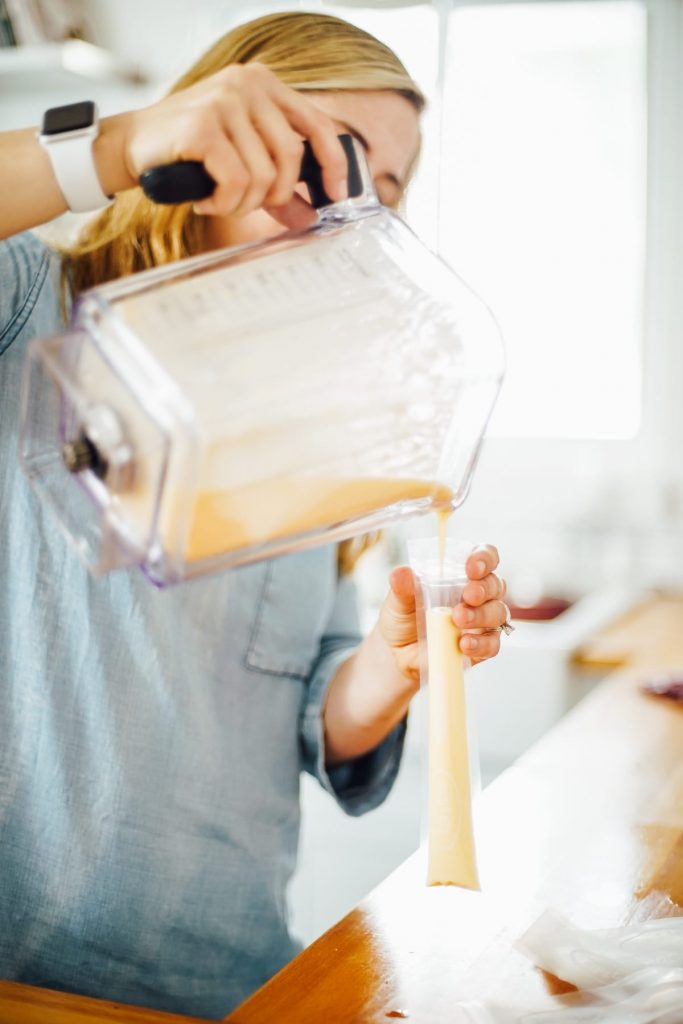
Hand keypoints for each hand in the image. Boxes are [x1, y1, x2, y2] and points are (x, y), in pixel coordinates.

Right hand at [98, 63, 347, 224]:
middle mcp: (248, 84)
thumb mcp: (241, 159)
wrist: (132, 146)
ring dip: (243, 203)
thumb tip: (310, 215)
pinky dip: (223, 203)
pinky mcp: (203, 125)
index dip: (333, 163)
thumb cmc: (190, 152)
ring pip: (264, 175)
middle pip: (292, 157)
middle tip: (247, 203)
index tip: (337, 193)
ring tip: (219, 200)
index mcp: (265, 84)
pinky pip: (236, 182)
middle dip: (276, 194)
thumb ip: (277, 183)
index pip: (318, 124)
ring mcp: (225, 101)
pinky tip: (205, 199)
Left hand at [378, 544, 506, 681]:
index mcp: (461, 574)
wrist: (399, 654)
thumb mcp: (398, 601)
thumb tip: (401, 572)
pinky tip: (464, 644)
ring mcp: (482, 621)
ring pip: (498, 613)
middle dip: (484, 588)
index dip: (484, 558)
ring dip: (481, 615)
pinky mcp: (482, 646)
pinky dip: (481, 643)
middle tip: (468, 595)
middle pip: (495, 584)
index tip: (472, 567)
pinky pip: (492, 643)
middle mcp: (477, 594)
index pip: (484, 556)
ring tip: (459, 619)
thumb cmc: (404, 618)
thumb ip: (402, 587)